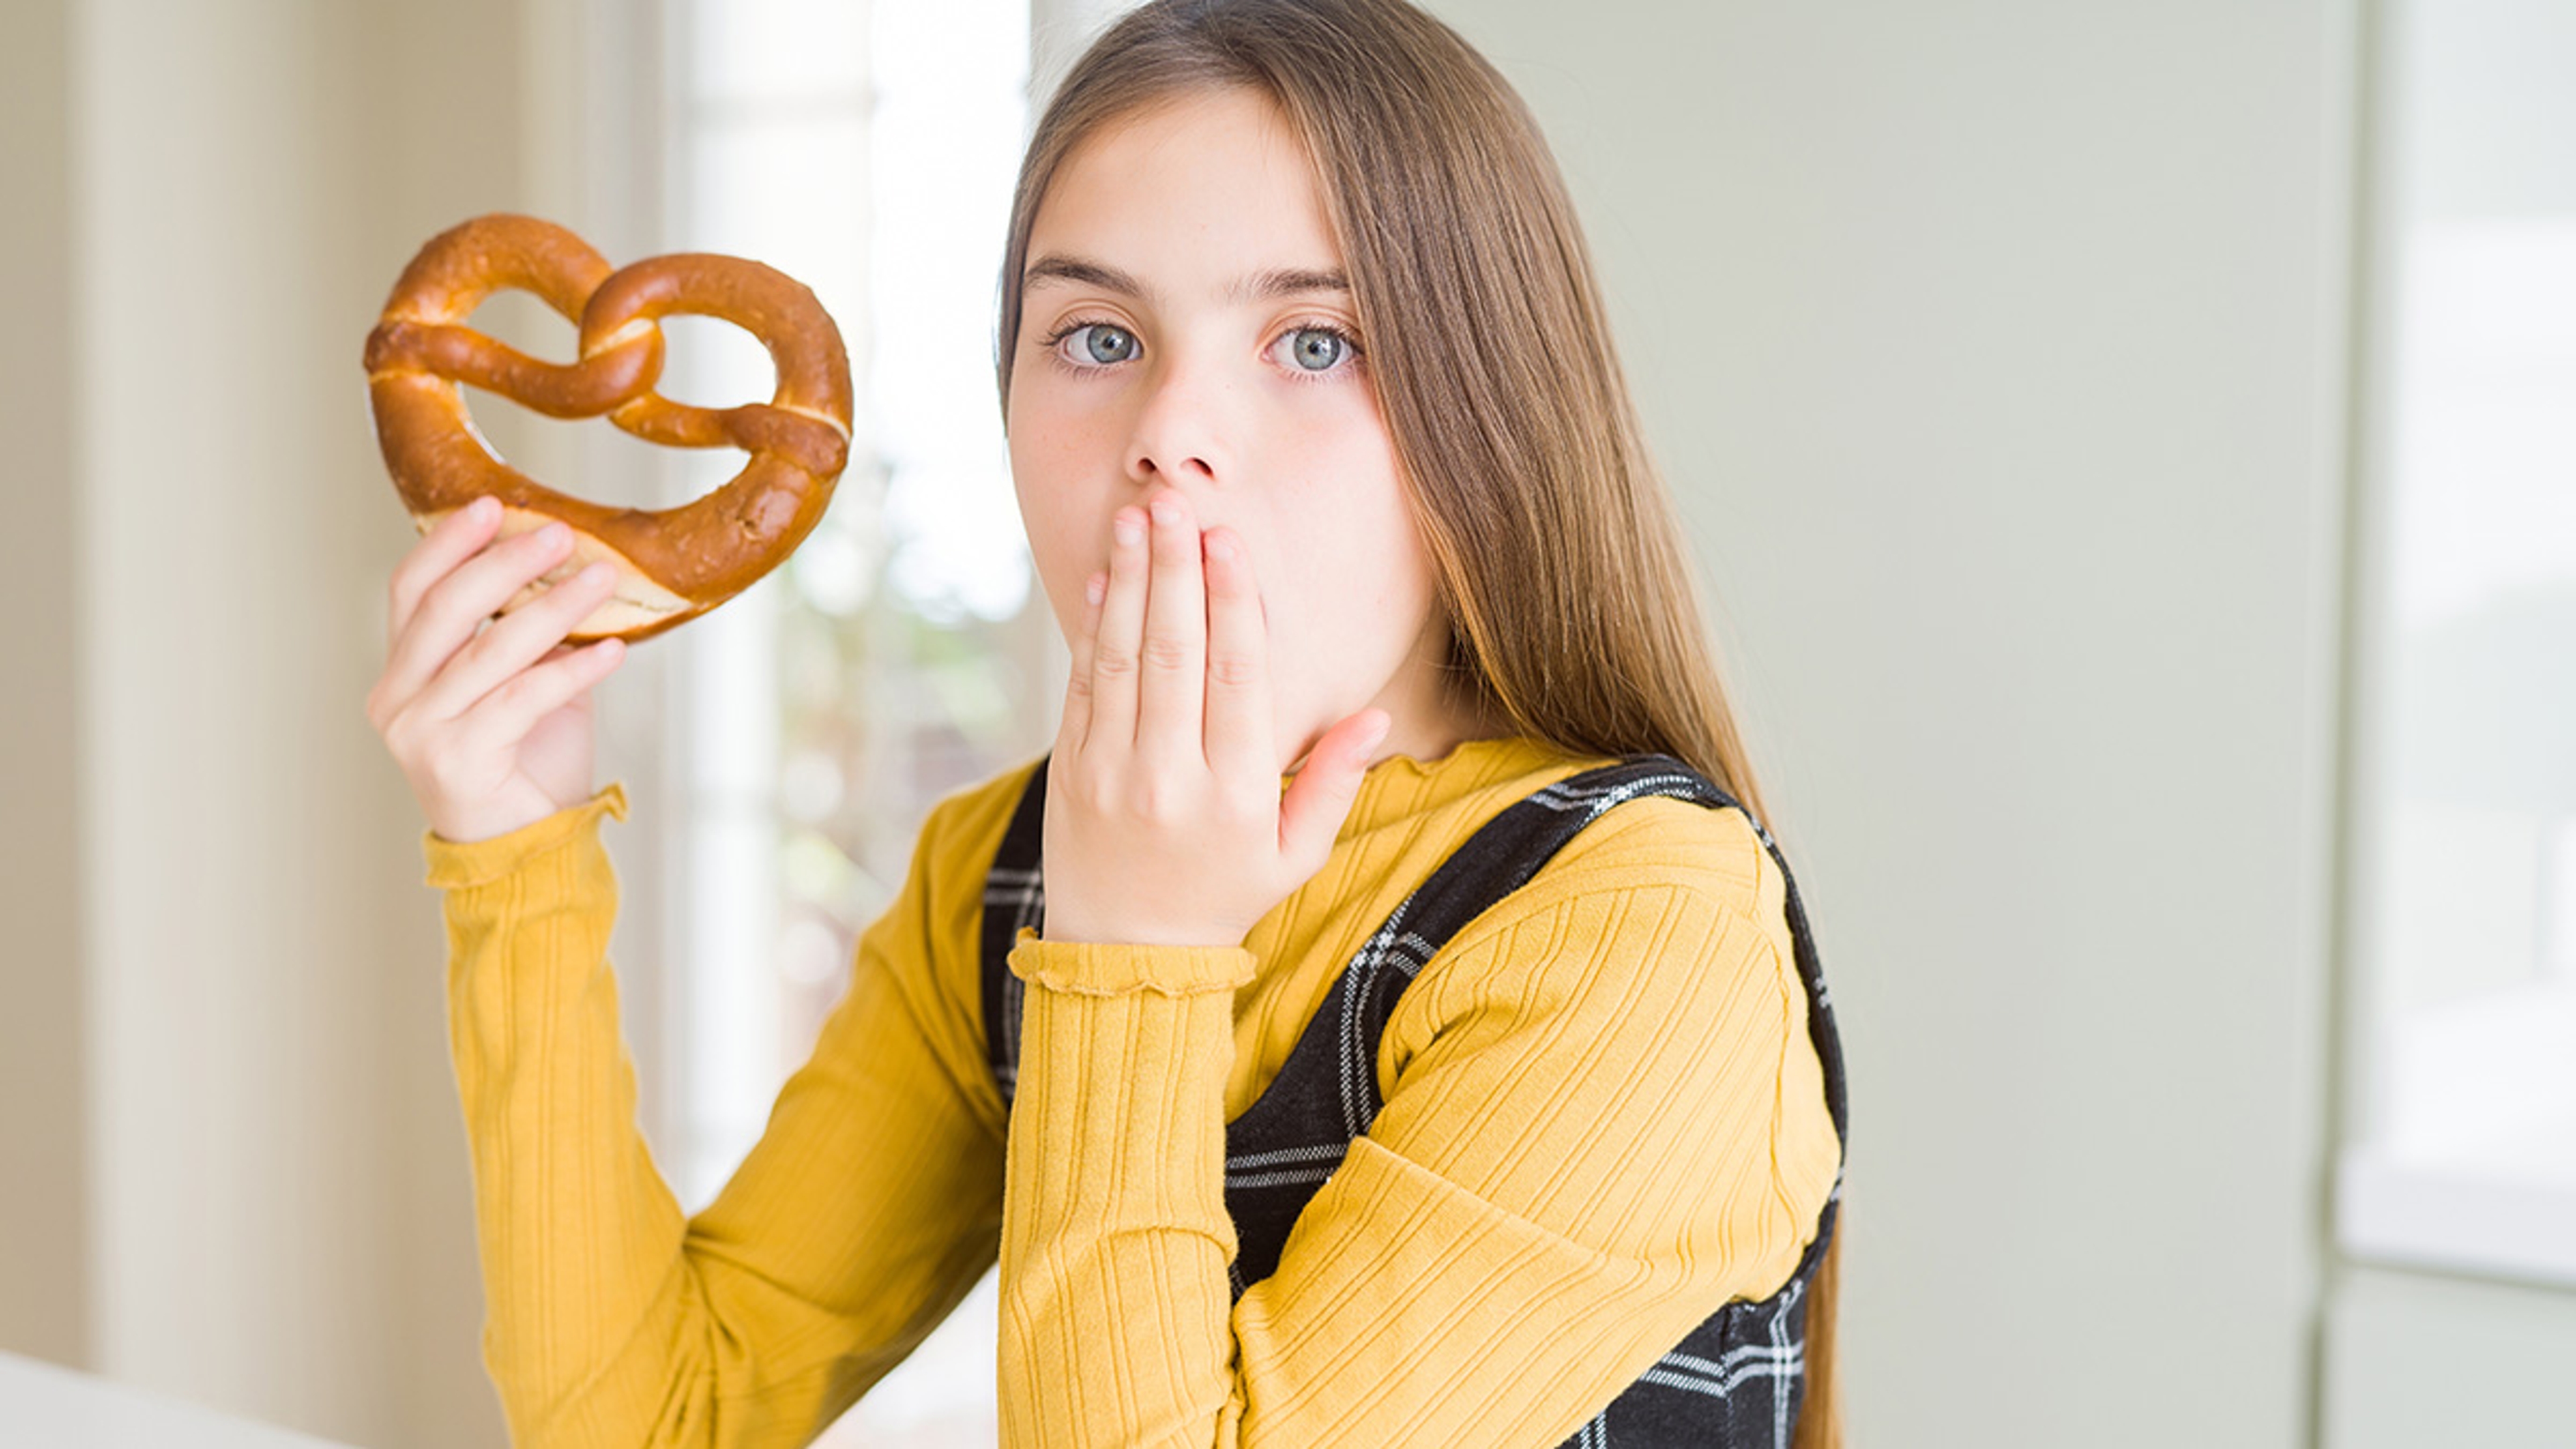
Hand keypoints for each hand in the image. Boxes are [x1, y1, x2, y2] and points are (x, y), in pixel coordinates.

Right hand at [365, 496, 628, 843]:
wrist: (527, 847)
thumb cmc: (526, 763)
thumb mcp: (526, 684)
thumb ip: (532, 636)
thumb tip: (573, 569)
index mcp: (402, 673)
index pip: (411, 591)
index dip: (448, 543)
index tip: (491, 505)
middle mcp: (396, 699)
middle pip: (445, 609)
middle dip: (504, 562)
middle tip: (559, 533)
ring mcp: (419, 732)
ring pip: (489, 651)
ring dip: (552, 608)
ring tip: (601, 578)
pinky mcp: (456, 762)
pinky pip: (522, 699)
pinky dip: (572, 669)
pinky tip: (615, 649)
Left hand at [1041, 488, 1390, 947]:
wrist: (1125, 958)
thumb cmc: (1223, 897)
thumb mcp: (1294, 855)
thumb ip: (1333, 783)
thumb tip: (1377, 716)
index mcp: (1235, 794)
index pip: (1235, 681)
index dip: (1231, 605)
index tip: (1228, 541)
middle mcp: (1170, 779)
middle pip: (1174, 655)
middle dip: (1174, 571)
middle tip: (1176, 503)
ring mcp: (1112, 774)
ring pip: (1121, 661)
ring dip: (1127, 584)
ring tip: (1135, 519)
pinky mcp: (1071, 773)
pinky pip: (1083, 689)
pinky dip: (1092, 630)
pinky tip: (1102, 579)